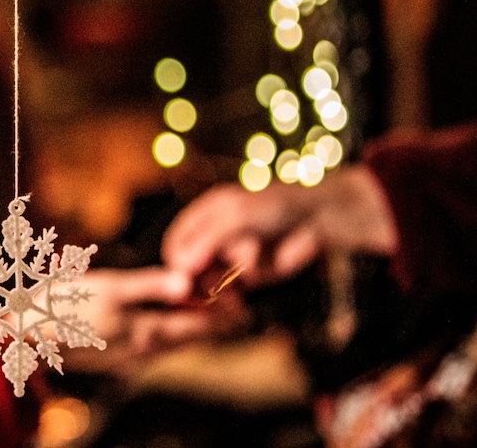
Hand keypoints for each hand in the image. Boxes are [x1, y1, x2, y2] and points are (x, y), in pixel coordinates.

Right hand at [56, 267, 246, 373]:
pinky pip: (150, 346)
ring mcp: (127, 357)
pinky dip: (166, 333)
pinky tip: (161, 321)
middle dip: (209, 321)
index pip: (198, 327)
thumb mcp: (111, 286)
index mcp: (147, 333)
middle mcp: (143, 351)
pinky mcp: (111, 357)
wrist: (27, 335)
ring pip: (169, 343)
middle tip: (229, 304)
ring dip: (188, 327)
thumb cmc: (66, 305)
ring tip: (200, 309)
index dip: (221, 314)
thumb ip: (151, 286)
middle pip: (188, 338)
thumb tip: (189, 283)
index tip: (241, 302)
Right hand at [161, 167, 397, 287]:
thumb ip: (207, 240)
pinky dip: (244, 288)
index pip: (177, 244)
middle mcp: (214, 238)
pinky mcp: (251, 276)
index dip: (178, 262)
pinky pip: (236, 290)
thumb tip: (180, 266)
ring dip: (228, 279)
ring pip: (214, 281)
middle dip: (203, 277)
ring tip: (253, 260)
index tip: (185, 279)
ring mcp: (232, 258)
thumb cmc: (276, 207)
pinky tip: (255, 280)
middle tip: (213, 285)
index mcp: (204, 216)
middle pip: (192, 268)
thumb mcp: (236, 217)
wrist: (320, 218)